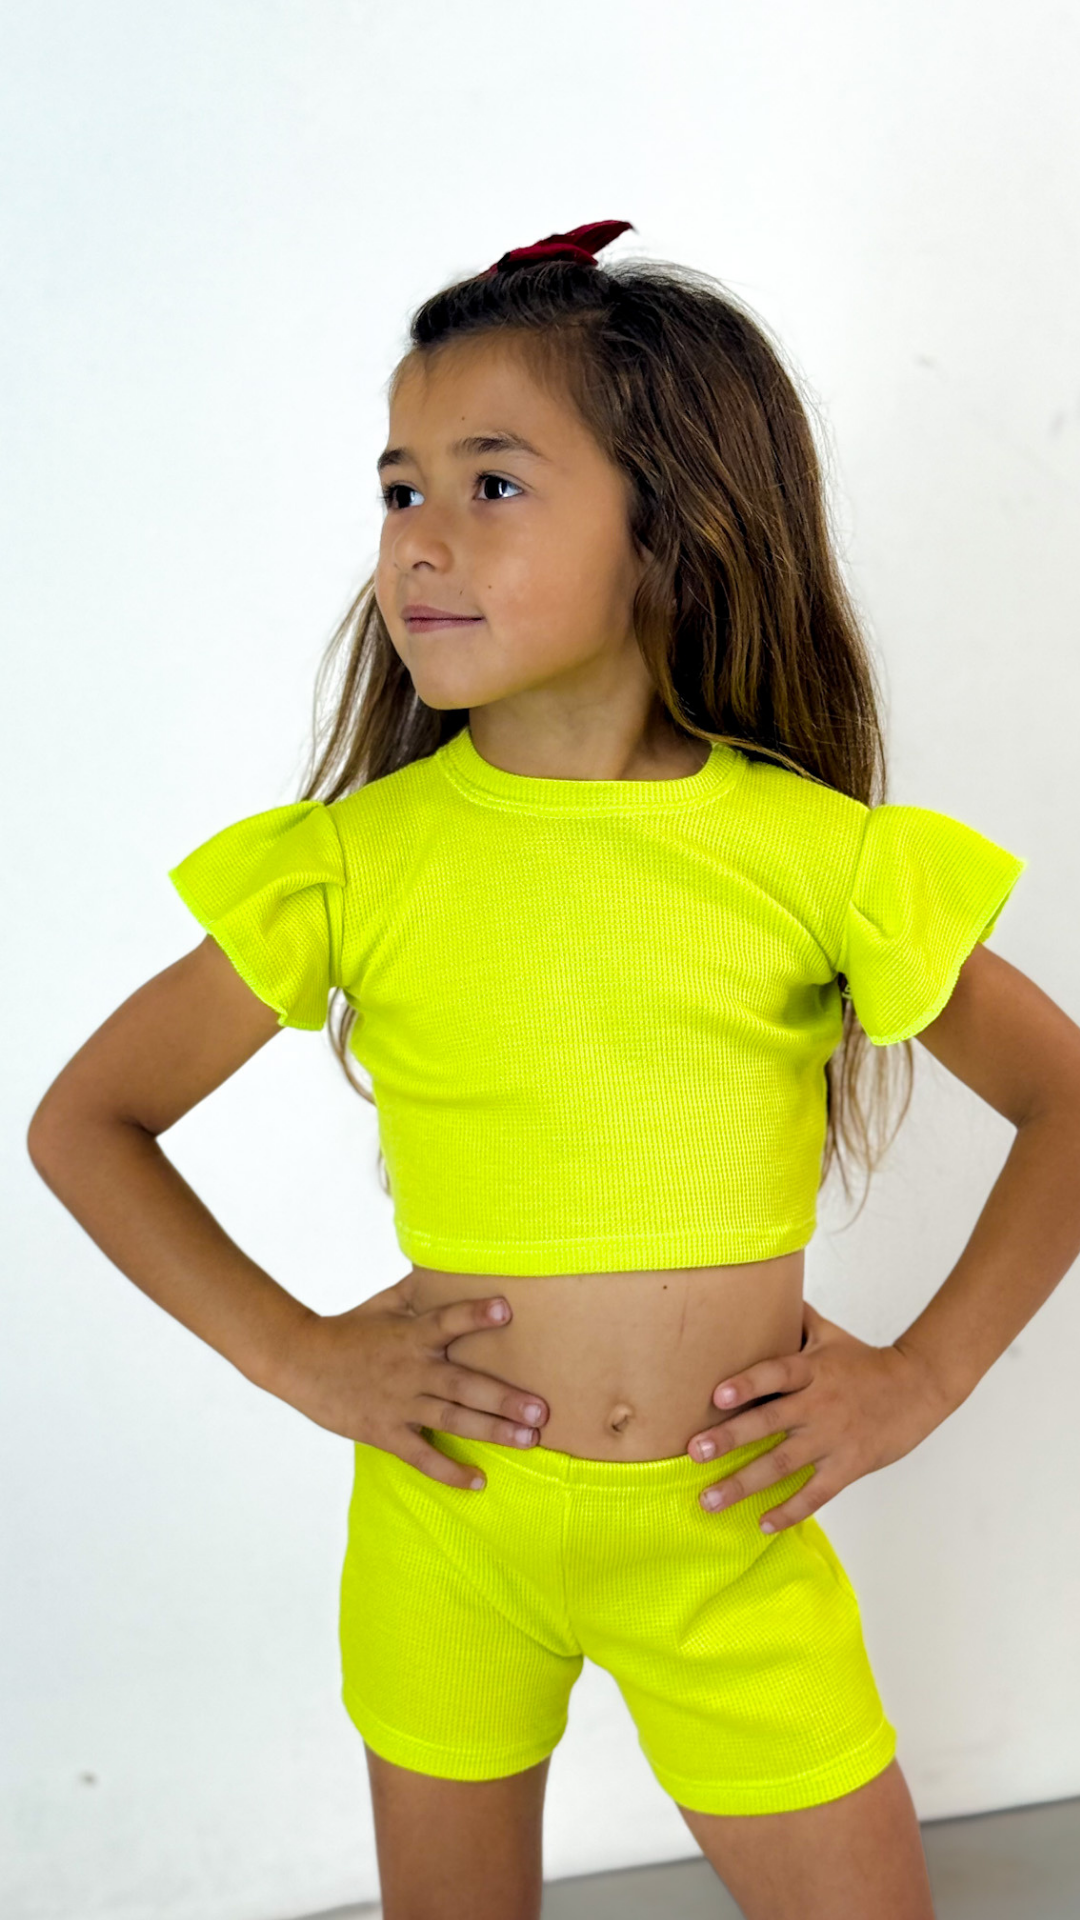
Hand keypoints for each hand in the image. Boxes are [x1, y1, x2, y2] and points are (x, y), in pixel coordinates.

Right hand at [273, 1277, 548, 1490]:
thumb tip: (446, 1266)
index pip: (446, 1321)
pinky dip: (449, 1472)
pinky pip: (422, 1456)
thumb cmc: (348, 1329)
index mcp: (411, 1335)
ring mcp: (400, 1404)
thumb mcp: (383, 1303)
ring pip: (453, 1419)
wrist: (301, 1362)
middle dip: (503, 1398)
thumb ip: (419, 1291)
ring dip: (492, 1431)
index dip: (474, 1315)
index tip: (505, 1309)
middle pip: (463, 1385)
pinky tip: (478, 1481)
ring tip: (528, 1439)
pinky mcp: (386, 1432)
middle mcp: (411, 1370)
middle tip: (540, 1410)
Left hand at [685, 1298, 949, 1533]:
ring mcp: (833, 1438)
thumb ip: (796, 1320)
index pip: (776, 1373)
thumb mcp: (831, 1335)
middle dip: (730, 1438)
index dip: (747, 1383)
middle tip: (695, 1451)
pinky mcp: (848, 1466)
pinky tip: (761, 1523)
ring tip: (709, 1500)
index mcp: (812, 1370)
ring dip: (744, 1483)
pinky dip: (789, 1510)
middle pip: (770, 1421)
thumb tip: (764, 1289)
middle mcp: (819, 1404)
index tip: (717, 1395)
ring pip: (783, 1464)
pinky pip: (815, 1493)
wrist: (918, 1388)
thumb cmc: (867, 1363)